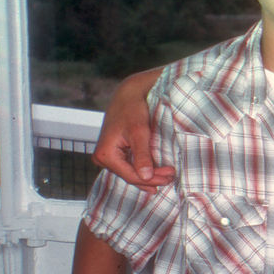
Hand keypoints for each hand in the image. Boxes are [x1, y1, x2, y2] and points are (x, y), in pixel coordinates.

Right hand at [92, 68, 172, 187]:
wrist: (127, 95)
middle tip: (171, 178)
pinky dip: (142, 169)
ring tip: (166, 178)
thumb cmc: (132, 109)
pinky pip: (128, 166)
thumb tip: (146, 177)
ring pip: (129, 172)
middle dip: (151, 178)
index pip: (131, 175)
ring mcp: (106, 157)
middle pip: (130, 176)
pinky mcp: (113, 153)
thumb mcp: (139, 132)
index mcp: (105, 154)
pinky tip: (153, 175)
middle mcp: (101, 158)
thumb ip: (142, 155)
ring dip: (148, 176)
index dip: (152, 179)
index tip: (170, 176)